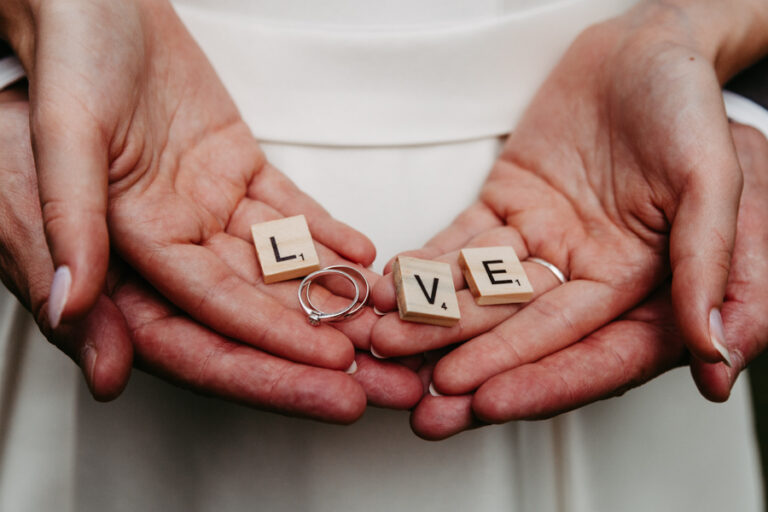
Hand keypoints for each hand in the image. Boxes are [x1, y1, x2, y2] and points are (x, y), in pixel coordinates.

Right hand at [0, 0, 392, 372]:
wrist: (91, 4)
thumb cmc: (67, 61)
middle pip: (256, 309)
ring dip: (336, 292)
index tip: (333, 370)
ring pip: (281, 264)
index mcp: (125, 244)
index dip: (269, 349)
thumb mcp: (58, 139)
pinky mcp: (234, 170)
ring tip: (390, 315)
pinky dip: (327, 234)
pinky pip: (288, 212)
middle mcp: (172, 238)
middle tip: (388, 374)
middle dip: (322, 343)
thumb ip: (68, 223)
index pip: (206, 320)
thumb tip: (70, 311)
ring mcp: (208, 206)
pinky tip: (364, 255)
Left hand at [406, 122, 767, 438]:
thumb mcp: (715, 179)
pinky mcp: (508, 207)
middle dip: (469, 365)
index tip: (483, 402)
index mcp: (641, 281)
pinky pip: (462, 243)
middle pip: (522, 333)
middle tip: (419, 401)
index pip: (588, 349)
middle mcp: (585, 272)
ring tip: (386, 341)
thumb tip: (715, 356)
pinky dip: (428, 265)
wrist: (644, 49)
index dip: (538, 377)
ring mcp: (542, 241)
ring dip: (434, 319)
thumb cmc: (687, 106)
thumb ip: (709, 262)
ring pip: (482, 292)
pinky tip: (394, 287)